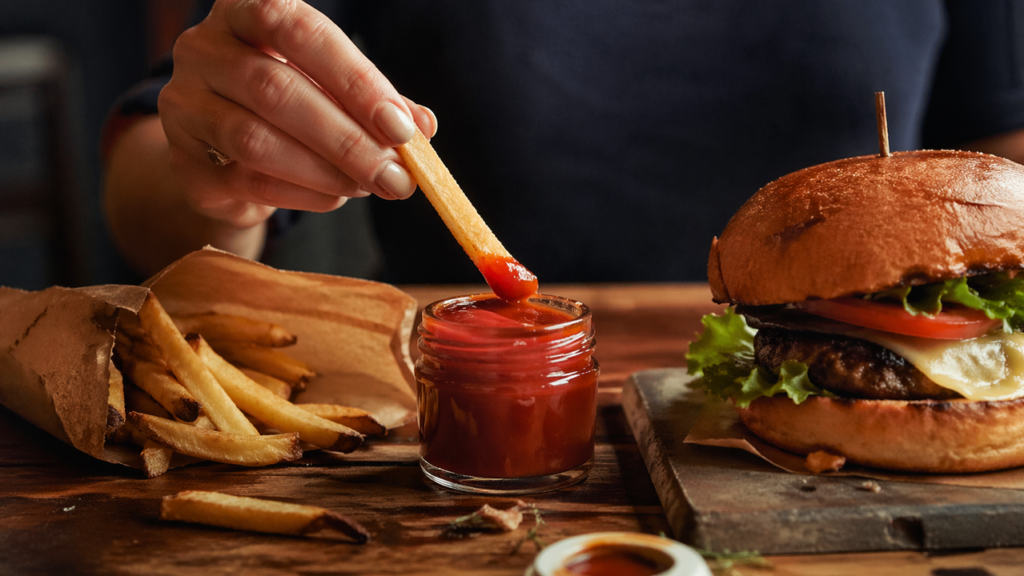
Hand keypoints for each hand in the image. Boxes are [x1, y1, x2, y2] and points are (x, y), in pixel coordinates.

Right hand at [158, 0, 435, 227]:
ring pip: (253, 139)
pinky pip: (245, 182)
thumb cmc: (291, 101)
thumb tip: (423, 125)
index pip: (299, 31)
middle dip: (346, 139)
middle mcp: (201, 48)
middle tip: (395, 177)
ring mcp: (183, 104)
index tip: (401, 127)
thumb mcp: (334, 88)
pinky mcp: (182, 161)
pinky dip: (300, 195)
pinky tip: (334, 198)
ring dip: (324, 171)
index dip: (354, 80)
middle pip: (275, 89)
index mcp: (245, 11)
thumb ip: (377, 102)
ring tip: (368, 187)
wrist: (224, 146)